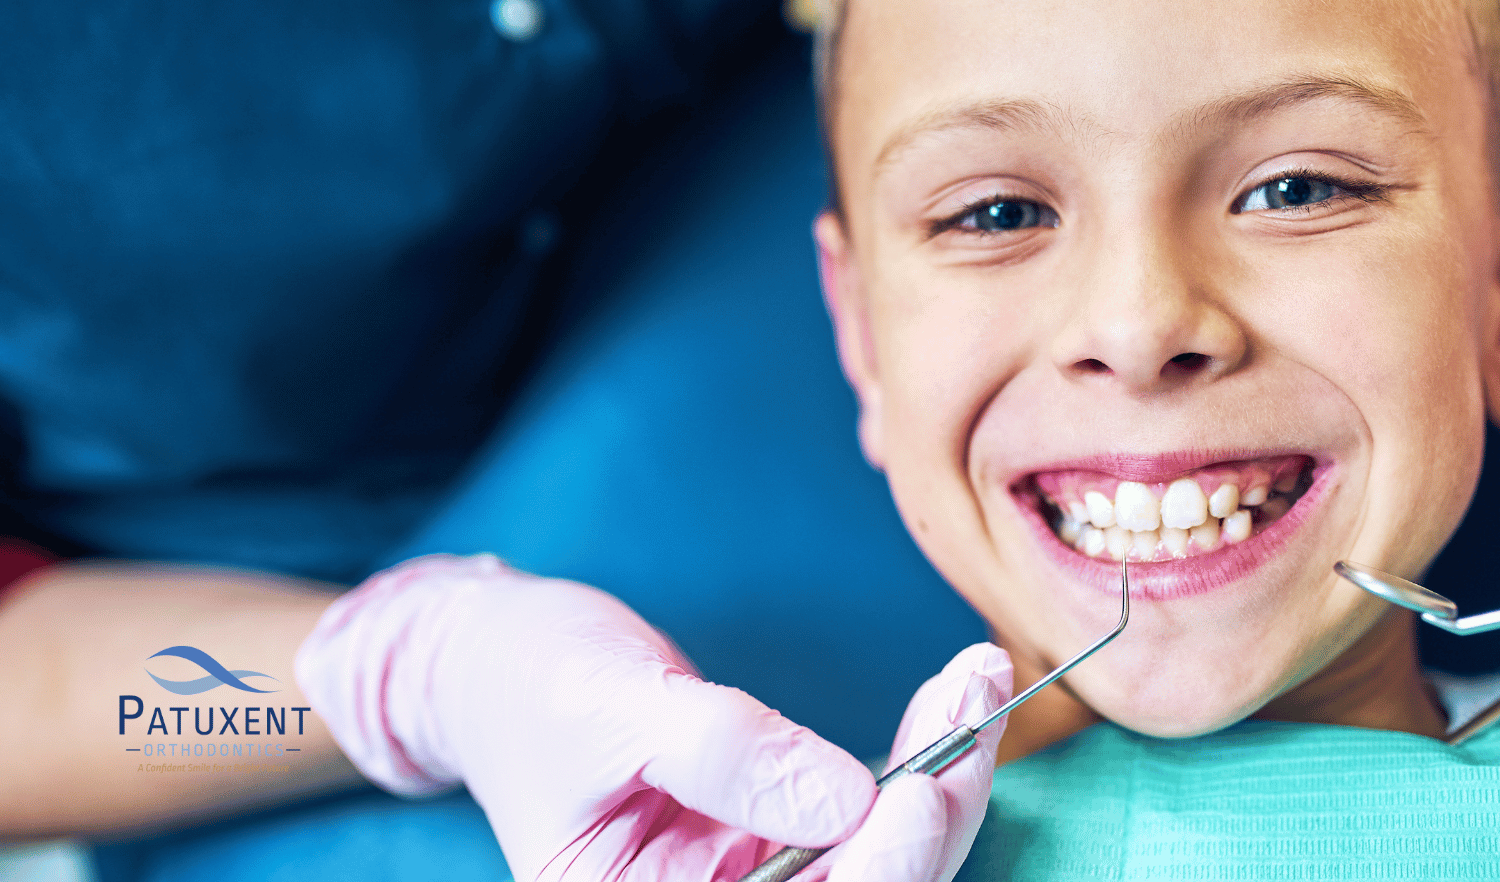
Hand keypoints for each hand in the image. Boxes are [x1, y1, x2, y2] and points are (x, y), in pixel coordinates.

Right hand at [296, 554, 1012, 878]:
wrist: (502, 661)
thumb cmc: (533, 683)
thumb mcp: (614, 707)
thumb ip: (724, 754)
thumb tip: (847, 799)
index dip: (874, 873)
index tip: (919, 790)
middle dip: (931, 812)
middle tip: (976, 698)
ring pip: (883, 862)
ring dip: (943, 777)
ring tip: (976, 679)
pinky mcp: (783, 844)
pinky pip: (872, 822)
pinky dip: (920, 759)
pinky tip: (955, 699)